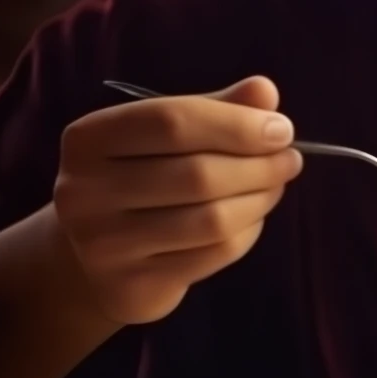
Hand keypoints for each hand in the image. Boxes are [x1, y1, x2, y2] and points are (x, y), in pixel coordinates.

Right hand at [53, 76, 302, 325]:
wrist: (98, 257)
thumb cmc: (141, 178)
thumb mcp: (167, 136)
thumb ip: (215, 109)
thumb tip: (265, 92)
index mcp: (90, 139)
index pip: (173, 121)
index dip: (237, 124)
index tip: (282, 129)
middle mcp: (86, 191)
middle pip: (198, 174)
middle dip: (258, 165)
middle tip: (290, 160)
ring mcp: (106, 244)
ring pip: (212, 219)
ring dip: (260, 199)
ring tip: (276, 186)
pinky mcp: (134, 285)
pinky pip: (215, 254)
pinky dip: (247, 232)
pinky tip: (253, 217)